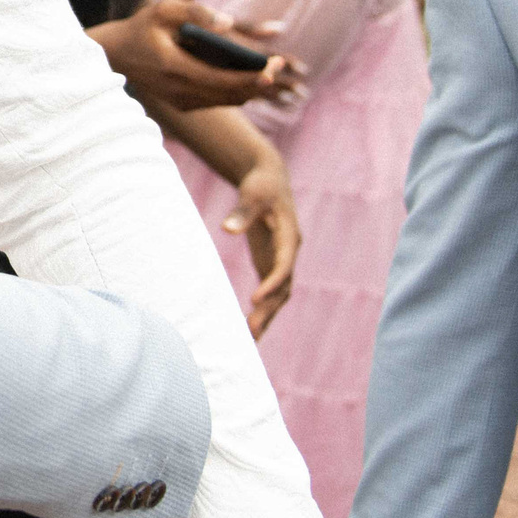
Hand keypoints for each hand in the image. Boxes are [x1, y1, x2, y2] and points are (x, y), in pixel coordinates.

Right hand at [91, 0, 303, 111]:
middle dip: (261, 83)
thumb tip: (229, 23)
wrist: (115, 54)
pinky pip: (217, 102)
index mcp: (176, 69)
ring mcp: (181, 102)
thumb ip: (196, 11)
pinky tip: (247, 78)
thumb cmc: (142, 27)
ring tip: (270, 71)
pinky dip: (236, 92)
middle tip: (280, 64)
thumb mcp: (164, 8)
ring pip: (228, 102)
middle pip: (233, 96)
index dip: (255, 76)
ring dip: (251, 89)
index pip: (226, 81)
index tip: (276, 64)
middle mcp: (180, 92)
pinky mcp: (183, 105)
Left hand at [227, 150, 300, 336]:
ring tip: (250, 339)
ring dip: (267, 314)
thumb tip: (228, 229)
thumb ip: (242, 213)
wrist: (269, 179)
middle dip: (269, 309)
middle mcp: (289, 252)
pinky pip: (270, 290)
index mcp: (289, 237)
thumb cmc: (261, 185)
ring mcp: (281, 259)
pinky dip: (263, 308)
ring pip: (279, 293)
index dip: (272, 283)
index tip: (255, 299)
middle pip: (283, 286)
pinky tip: (249, 327)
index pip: (284, 265)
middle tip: (251, 331)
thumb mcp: (252, 194)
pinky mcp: (271, 262)